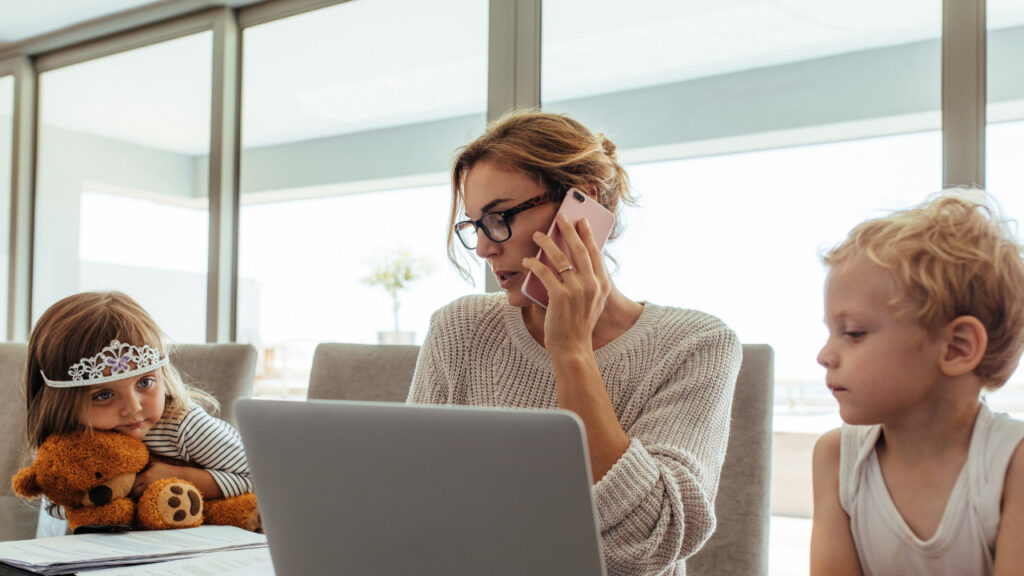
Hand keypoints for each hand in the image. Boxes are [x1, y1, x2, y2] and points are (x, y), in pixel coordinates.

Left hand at [130, 460, 223, 499]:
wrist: (184, 478)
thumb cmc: (169, 471)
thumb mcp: (155, 465)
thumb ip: (143, 467)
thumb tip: (131, 470)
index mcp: (146, 476)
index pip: (130, 483)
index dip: (129, 485)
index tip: (129, 484)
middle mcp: (148, 485)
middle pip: (133, 493)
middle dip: (132, 492)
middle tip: (134, 490)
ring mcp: (153, 493)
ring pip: (139, 499)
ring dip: (138, 497)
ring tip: (143, 493)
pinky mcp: (157, 499)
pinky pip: (146, 502)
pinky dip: (145, 500)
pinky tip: (149, 498)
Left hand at [522, 213, 610, 354]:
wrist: (572, 348)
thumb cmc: (578, 324)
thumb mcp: (591, 302)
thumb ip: (588, 283)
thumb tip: (573, 260)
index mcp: (602, 285)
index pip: (595, 253)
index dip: (587, 235)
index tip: (580, 221)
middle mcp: (592, 285)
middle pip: (579, 249)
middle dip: (568, 230)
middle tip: (560, 217)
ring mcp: (577, 290)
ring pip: (559, 258)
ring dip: (546, 242)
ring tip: (538, 235)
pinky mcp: (559, 297)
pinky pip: (544, 272)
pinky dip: (534, 264)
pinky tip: (527, 260)